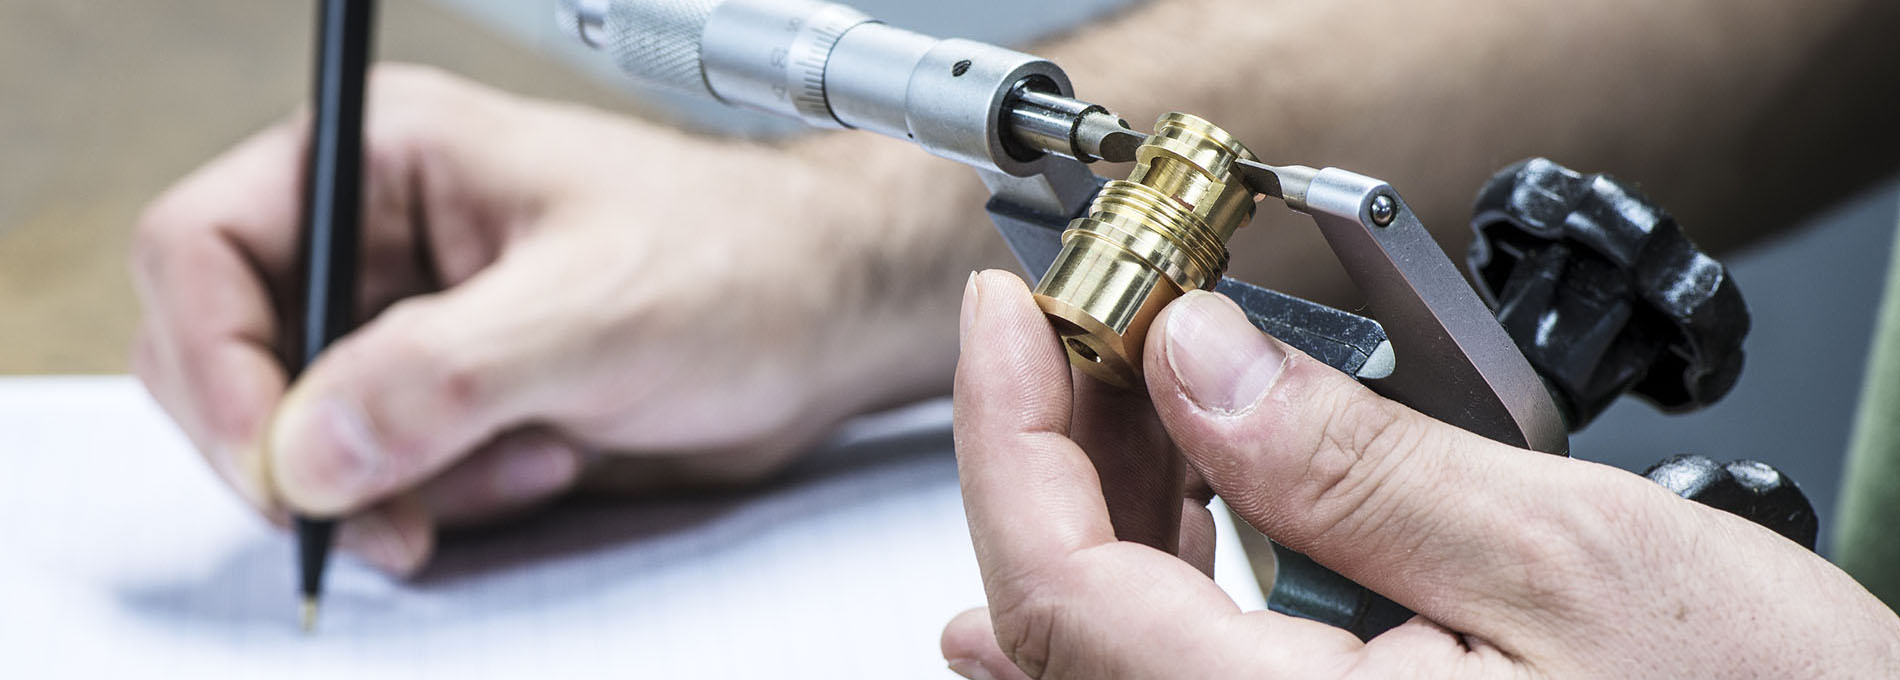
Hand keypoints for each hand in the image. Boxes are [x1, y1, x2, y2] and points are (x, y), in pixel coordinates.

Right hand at [132, 64, 985, 573]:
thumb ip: (443, 374)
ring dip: (393, 484)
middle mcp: (383, 238)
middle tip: (380, 504)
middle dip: (301, 446)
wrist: (829, 322)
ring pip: (306, 435)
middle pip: (234, 354)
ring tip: (522, 458)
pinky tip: (541, 464)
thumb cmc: (744, 261)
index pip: (203, 246)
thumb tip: (308, 448)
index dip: (212, 360)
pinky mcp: (455, 400)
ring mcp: (414, 326)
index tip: (274, 459)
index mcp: (388, 158)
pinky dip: (441, 502)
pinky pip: (383, 477)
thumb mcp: (594, 310)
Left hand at [942, 270, 1899, 677]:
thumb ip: (1352, 465)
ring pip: (1109, 660)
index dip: (1006, 435)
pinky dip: (1152, 586)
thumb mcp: (1566, 556)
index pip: (1058, 590)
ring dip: (1097, 514)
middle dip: (1051, 455)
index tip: (1009, 315)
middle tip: (1082, 329)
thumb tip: (1196, 362)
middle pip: (1062, 627)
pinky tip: (1168, 519)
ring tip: (1127, 395)